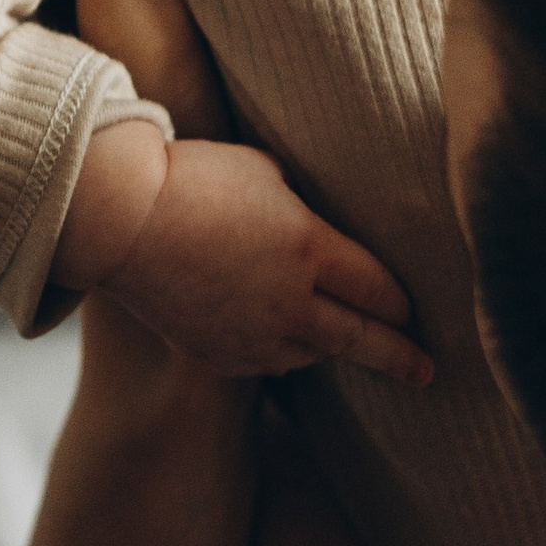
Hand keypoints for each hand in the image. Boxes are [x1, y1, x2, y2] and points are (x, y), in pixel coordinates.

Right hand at [59, 117, 432, 384]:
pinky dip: (278, 349)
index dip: (403, 303)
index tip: (415, 312)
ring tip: (334, 334)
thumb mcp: (269, 174)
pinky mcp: (218, 355)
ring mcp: (255, 337)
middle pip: (365, 340)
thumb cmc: (194, 177)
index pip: (382, 291)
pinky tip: (273, 331)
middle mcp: (292, 304)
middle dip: (402, 358)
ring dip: (328, 343)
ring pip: (313, 354)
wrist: (119, 218)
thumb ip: (307, 213)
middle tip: (427, 372)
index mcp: (313, 251)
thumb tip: (323, 236)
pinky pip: (265, 361)